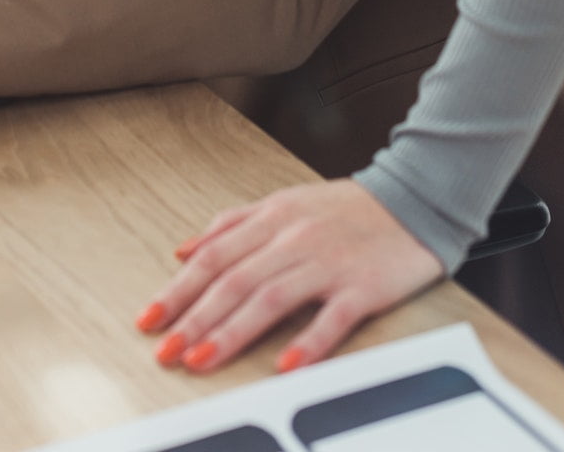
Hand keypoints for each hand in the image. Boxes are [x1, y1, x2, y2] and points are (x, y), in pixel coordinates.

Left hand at [134, 179, 443, 372]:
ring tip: (202, 359)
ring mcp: (328, 261)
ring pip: (271, 298)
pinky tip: (286, 366)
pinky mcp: (363, 286)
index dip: (178, 289)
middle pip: (234, 280)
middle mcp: (293, 237)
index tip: (150, 319)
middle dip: (195, 318)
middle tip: (166, 351)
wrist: (414, 197)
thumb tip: (184, 247)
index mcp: (271, 217)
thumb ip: (231, 224)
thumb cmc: (345, 209)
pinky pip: (331, 317)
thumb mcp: (283, 203)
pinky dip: (308, 342)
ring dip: (232, 332)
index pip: (213, 256)